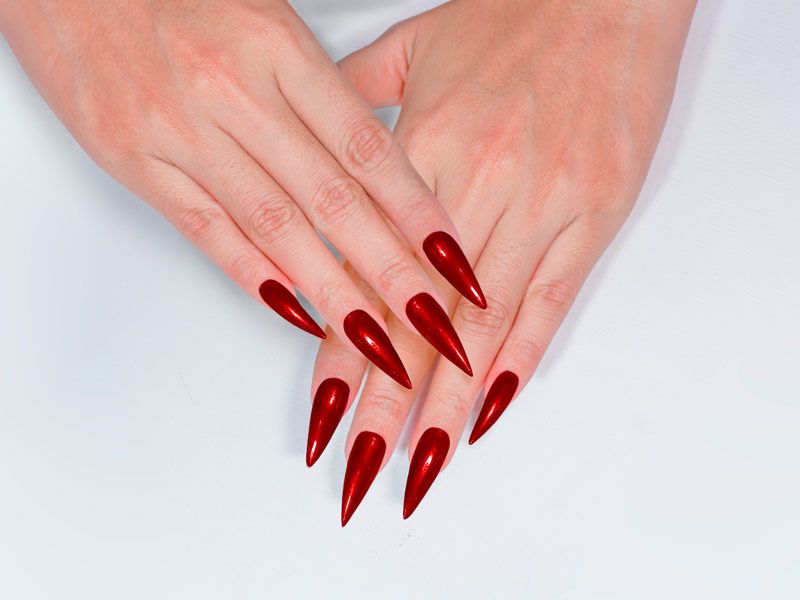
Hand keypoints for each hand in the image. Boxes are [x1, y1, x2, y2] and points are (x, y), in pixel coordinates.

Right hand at [0, 0, 481, 385]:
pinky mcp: (136, 160)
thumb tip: (373, 160)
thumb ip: (316, 90)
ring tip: (377, 340)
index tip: (455, 259)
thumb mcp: (262, 19)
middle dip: (391, 270)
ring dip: (332, 290)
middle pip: (334, 198)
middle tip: (436, 323)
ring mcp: (184, 130)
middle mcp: (238, 92)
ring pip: (276, 224)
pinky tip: (294, 311)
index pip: (368, 147)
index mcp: (280, 49)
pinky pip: (206, 230)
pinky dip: (254, 274)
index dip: (417, 210)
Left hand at [307, 0, 696, 522]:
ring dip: (444, 407)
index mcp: (420, 153)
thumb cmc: (509, 15)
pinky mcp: (594, 216)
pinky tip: (488, 414)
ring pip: (481, 329)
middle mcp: (475, 189)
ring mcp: (540, 207)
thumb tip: (308, 157)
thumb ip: (352, 107)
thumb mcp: (412, 48)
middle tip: (359, 472)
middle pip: (418, 322)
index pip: (367, 281)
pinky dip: (519, 364)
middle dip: (384, 408)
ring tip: (416, 467)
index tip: (324, 419)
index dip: (342, 358)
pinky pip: (551, 304)